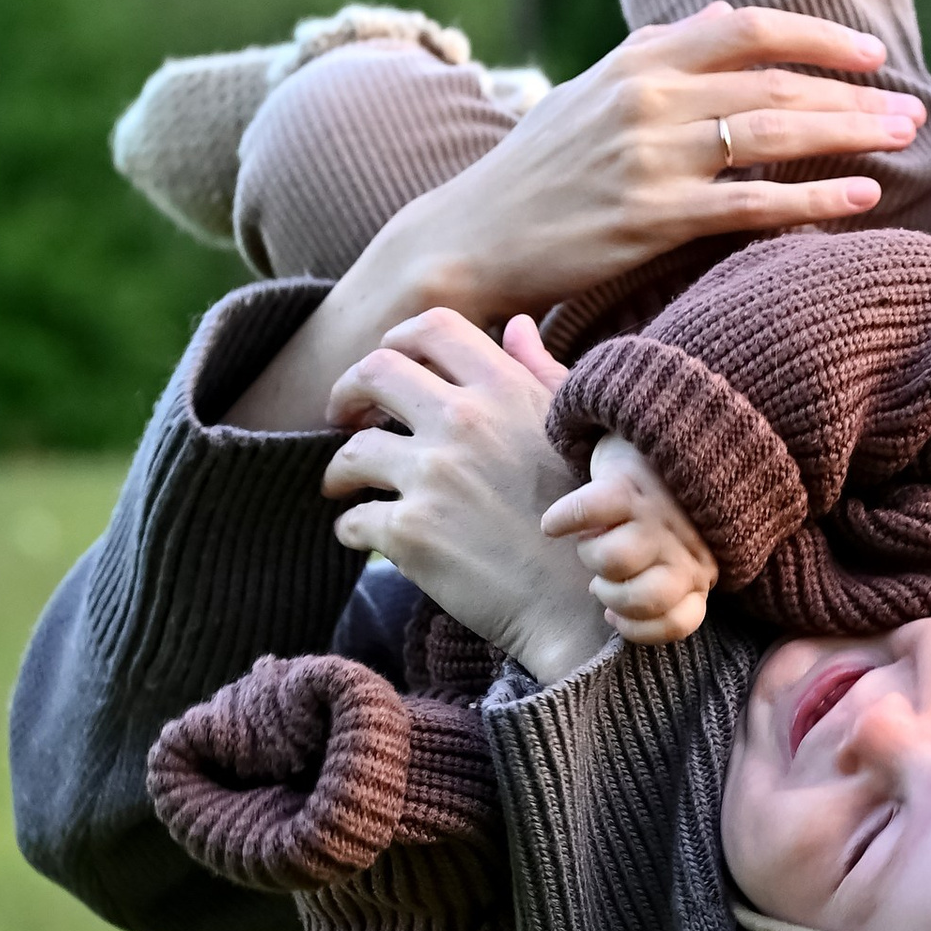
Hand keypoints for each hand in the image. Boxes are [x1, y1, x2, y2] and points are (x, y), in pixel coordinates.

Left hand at [322, 311, 605, 684]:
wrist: (583, 605)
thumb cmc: (591, 520)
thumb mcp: (573, 432)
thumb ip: (539, 372)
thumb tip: (514, 325)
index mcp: (505, 389)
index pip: (433, 328)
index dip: (399, 340)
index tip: (389, 366)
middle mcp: (464, 422)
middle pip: (374, 372)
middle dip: (347, 393)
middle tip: (345, 418)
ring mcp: (433, 476)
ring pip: (350, 452)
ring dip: (339, 469)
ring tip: (345, 485)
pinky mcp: (410, 533)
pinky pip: (353, 520)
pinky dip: (351, 529)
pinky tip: (363, 537)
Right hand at [411, 5, 926, 322]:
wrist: (471, 238)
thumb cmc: (538, 170)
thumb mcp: (590, 91)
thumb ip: (659, 48)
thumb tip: (719, 11)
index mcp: (636, 60)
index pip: (746, 28)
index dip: (817, 37)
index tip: (871, 56)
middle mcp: (647, 99)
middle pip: (774, 84)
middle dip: (852, 95)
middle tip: (911, 109)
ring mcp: (650, 159)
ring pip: (773, 136)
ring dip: (849, 136)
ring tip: (902, 141)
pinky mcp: (651, 219)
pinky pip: (753, 204)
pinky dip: (815, 198)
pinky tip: (863, 197)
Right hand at [542, 434, 719, 645]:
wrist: (671, 433)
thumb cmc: (669, 508)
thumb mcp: (681, 554)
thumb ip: (664, 589)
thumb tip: (613, 613)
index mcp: (701, 568)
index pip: (681, 621)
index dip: (639, 628)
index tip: (617, 613)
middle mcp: (686, 543)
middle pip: (644, 598)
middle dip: (612, 596)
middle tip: (605, 576)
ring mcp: (657, 513)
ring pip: (613, 559)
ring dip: (590, 553)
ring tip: (593, 538)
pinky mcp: (627, 482)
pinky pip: (586, 510)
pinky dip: (563, 519)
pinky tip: (554, 525)